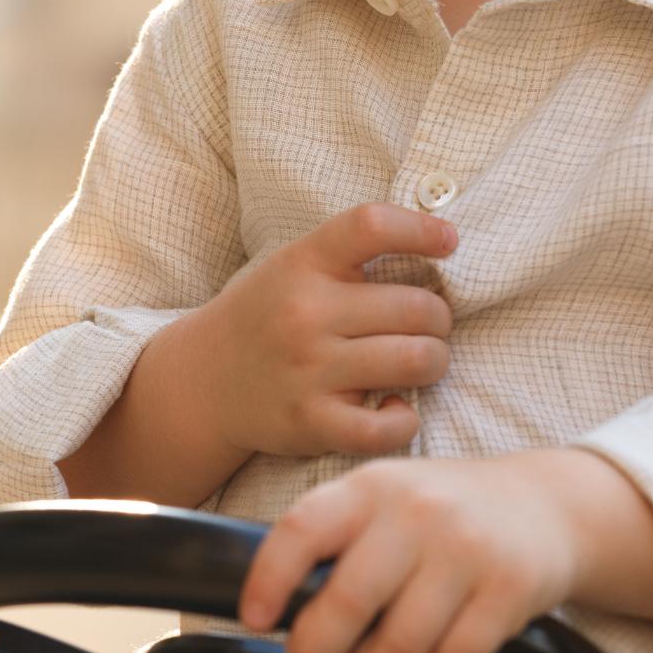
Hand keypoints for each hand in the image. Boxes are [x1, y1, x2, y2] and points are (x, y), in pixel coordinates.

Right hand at [61, 202, 455, 504]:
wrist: (203, 381)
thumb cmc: (269, 316)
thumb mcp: (296, 265)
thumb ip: (354, 253)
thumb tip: (445, 243)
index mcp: (303, 262)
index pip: (371, 225)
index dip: (422, 229)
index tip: (449, 242)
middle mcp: (305, 312)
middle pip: (417, 306)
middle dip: (439, 318)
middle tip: (428, 326)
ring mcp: (307, 369)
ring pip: (417, 360)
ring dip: (433, 362)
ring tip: (419, 362)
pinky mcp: (309, 422)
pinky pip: (385, 427)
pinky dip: (404, 420)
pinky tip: (394, 407)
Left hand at [237, 451, 585, 652]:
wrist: (547, 504)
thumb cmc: (449, 509)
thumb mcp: (386, 496)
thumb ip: (335, 537)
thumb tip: (277, 606)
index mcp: (373, 487)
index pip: (301, 530)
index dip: (268, 581)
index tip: (255, 617)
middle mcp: (418, 514)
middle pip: (347, 602)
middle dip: (316, 650)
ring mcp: (468, 552)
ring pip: (399, 646)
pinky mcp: (509, 591)